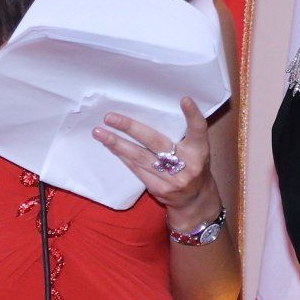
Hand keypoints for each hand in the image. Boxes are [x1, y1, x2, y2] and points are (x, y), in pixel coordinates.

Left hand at [92, 97, 217, 221]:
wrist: (195, 200)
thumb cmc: (193, 166)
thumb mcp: (196, 150)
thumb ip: (183, 135)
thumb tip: (153, 112)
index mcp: (199, 151)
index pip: (198, 130)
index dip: (192, 115)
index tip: (184, 99)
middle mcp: (188, 165)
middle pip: (156, 142)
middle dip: (131, 128)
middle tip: (110, 117)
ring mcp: (172, 179)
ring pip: (140, 157)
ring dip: (117, 143)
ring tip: (99, 132)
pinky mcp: (159, 189)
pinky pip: (136, 169)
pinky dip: (123, 156)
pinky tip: (111, 147)